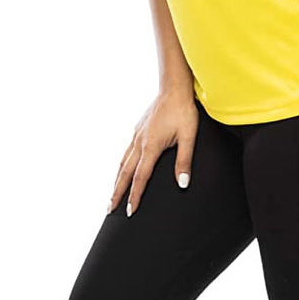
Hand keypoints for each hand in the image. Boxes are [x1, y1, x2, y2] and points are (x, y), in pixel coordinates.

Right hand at [108, 87, 198, 216]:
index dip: (135, 196)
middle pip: (125, 173)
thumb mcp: (189, 137)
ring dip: (117, 180)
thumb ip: (184, 161)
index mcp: (150, 146)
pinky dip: (122, 165)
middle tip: (109, 209)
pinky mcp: (138, 129)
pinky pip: (126, 152)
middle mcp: (139, 142)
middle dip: (117, 192)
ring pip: (123, 162)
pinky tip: (124, 168)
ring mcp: (137, 135)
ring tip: (112, 193)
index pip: (141, 178)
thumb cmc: (183, 112)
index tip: (129, 211)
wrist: (174, 89)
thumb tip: (182, 184)